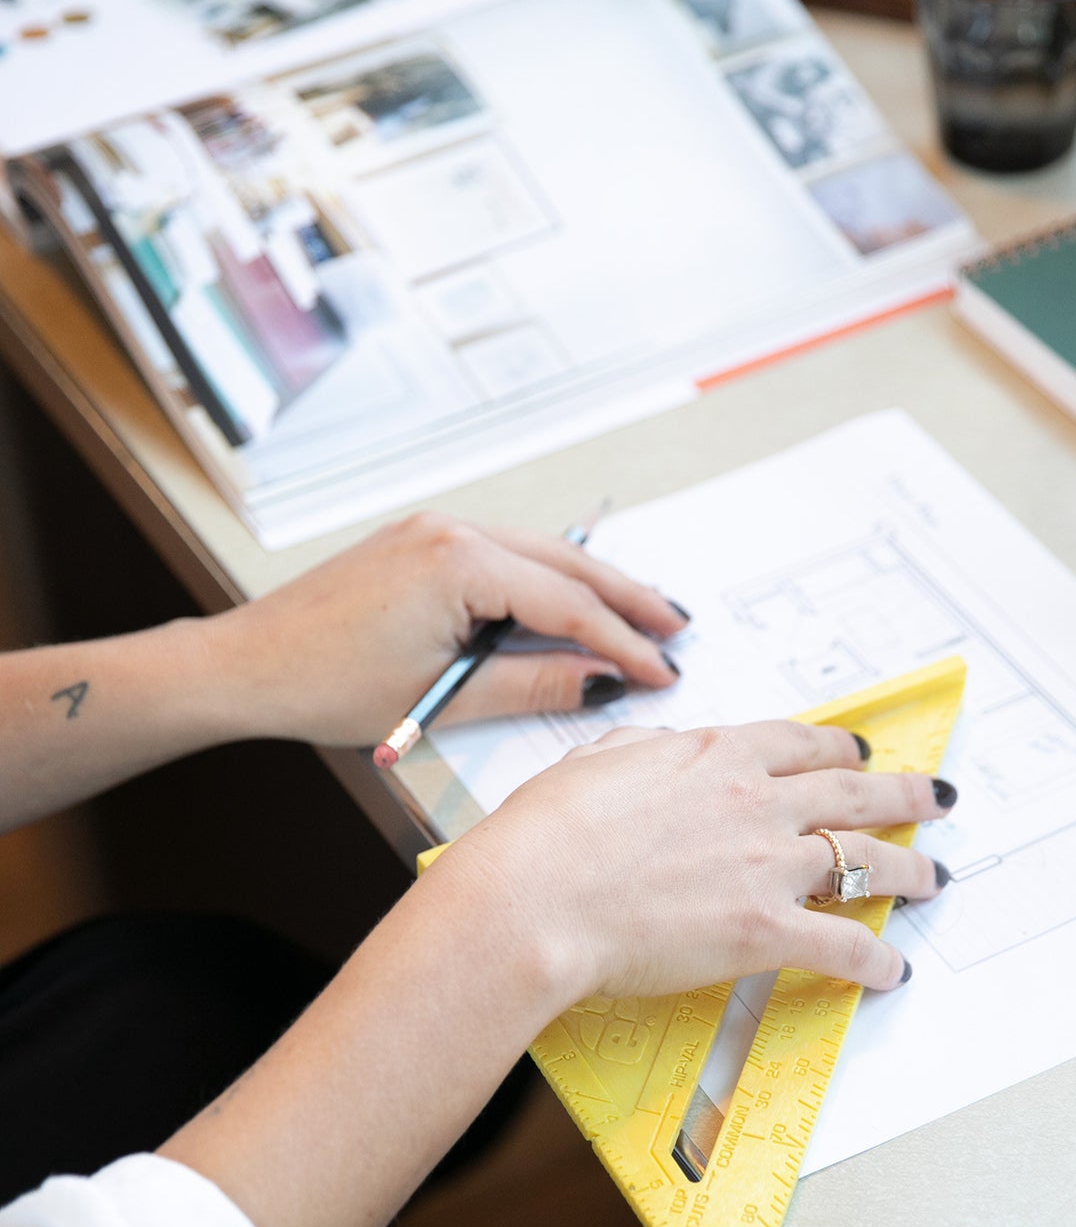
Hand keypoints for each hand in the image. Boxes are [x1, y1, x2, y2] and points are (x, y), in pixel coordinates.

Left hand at [205, 513, 686, 746]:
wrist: (247, 665)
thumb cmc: (326, 683)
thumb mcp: (442, 696)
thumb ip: (532, 683)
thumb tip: (602, 680)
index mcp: (458, 562)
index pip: (566, 603)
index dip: (623, 642)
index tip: (663, 670)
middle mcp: (450, 530)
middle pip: (564, 562)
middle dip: (626, 597)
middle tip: (677, 627)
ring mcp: (433, 529)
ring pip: (538, 553)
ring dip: (591, 584)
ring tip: (642, 612)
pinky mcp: (420, 542)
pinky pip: (504, 554)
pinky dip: (546, 579)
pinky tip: (571, 599)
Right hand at [447, 719, 954, 1004]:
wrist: (536, 898)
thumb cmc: (547, 836)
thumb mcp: (595, 762)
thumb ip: (645, 750)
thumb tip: (666, 748)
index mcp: (716, 756)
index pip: (800, 745)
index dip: (840, 750)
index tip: (861, 755)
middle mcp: (756, 802)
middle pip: (854, 794)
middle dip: (905, 796)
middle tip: (935, 798)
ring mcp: (767, 865)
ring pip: (865, 860)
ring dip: (908, 870)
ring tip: (933, 878)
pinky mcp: (766, 929)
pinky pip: (844, 945)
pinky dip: (876, 961)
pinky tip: (892, 971)